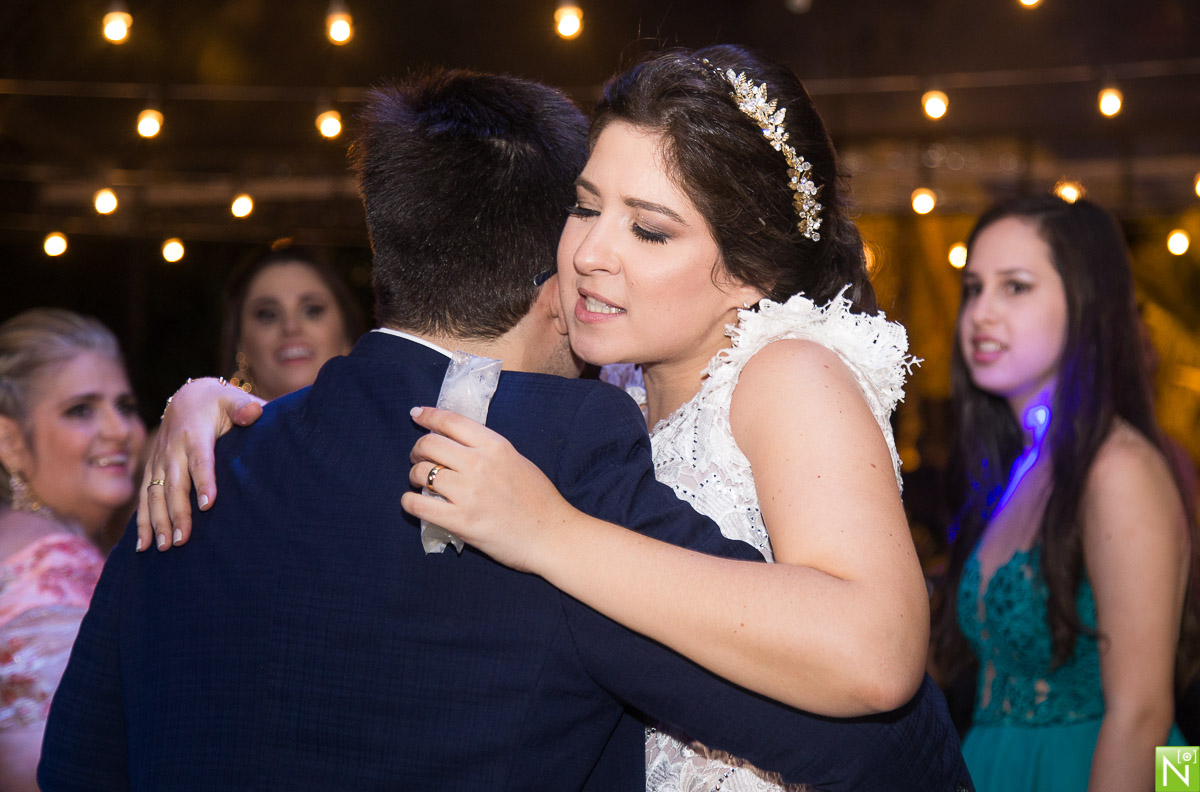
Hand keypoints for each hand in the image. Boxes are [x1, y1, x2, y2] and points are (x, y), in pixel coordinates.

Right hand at [137, 378, 264, 551]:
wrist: (187, 397)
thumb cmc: (218, 403)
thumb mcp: (231, 399)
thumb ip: (243, 407)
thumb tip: (254, 412)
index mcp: (195, 433)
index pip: (200, 460)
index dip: (204, 481)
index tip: (209, 504)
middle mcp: (172, 449)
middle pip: (174, 484)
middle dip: (177, 512)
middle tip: (182, 540)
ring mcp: (159, 461)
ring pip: (154, 494)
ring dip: (158, 521)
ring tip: (165, 547)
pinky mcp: (152, 470)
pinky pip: (144, 497)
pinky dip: (142, 521)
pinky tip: (143, 545)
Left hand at [400, 407, 571, 572]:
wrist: (551, 535)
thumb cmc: (539, 499)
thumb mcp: (516, 460)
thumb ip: (488, 450)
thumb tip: (456, 445)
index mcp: (495, 445)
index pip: (451, 421)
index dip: (429, 415)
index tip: (417, 414)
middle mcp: (478, 464)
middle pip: (429, 444)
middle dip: (417, 450)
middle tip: (418, 459)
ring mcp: (468, 493)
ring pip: (422, 473)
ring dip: (414, 476)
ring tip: (420, 483)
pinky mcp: (460, 521)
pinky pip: (418, 505)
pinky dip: (410, 502)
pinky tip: (415, 503)